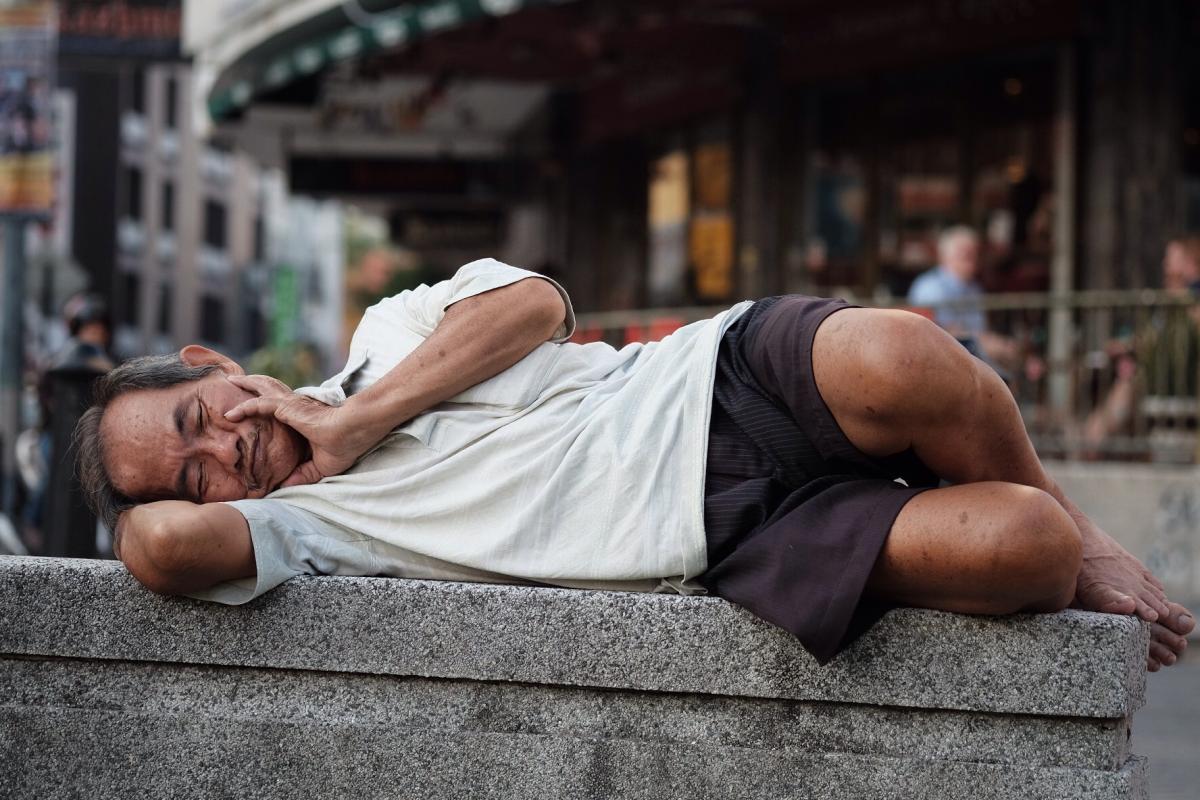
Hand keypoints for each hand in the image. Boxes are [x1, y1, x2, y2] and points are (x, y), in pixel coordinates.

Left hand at [223, 374, 380, 487]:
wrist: (355, 429)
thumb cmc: (345, 444)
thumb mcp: (321, 466)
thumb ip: (303, 474)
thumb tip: (284, 487)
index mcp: (302, 418)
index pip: (279, 408)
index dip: (266, 405)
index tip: (251, 410)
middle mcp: (295, 407)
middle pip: (269, 390)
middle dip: (253, 384)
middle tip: (236, 381)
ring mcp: (291, 405)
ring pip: (262, 389)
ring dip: (246, 384)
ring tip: (231, 380)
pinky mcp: (288, 407)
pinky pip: (259, 404)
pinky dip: (244, 408)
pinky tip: (230, 414)